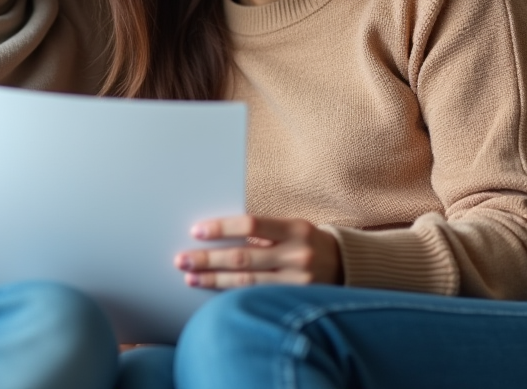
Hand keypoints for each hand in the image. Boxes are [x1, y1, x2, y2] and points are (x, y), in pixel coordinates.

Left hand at [175, 215, 341, 288]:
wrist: (345, 265)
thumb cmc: (306, 240)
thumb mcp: (290, 227)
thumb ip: (260, 232)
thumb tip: (217, 235)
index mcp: (294, 228)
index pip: (251, 225)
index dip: (222, 228)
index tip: (196, 231)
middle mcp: (297, 254)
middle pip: (243, 257)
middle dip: (208, 258)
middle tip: (181, 259)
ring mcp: (298, 281)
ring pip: (246, 282)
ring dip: (214, 279)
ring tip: (190, 276)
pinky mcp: (295, 300)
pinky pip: (257, 296)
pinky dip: (232, 293)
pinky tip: (213, 290)